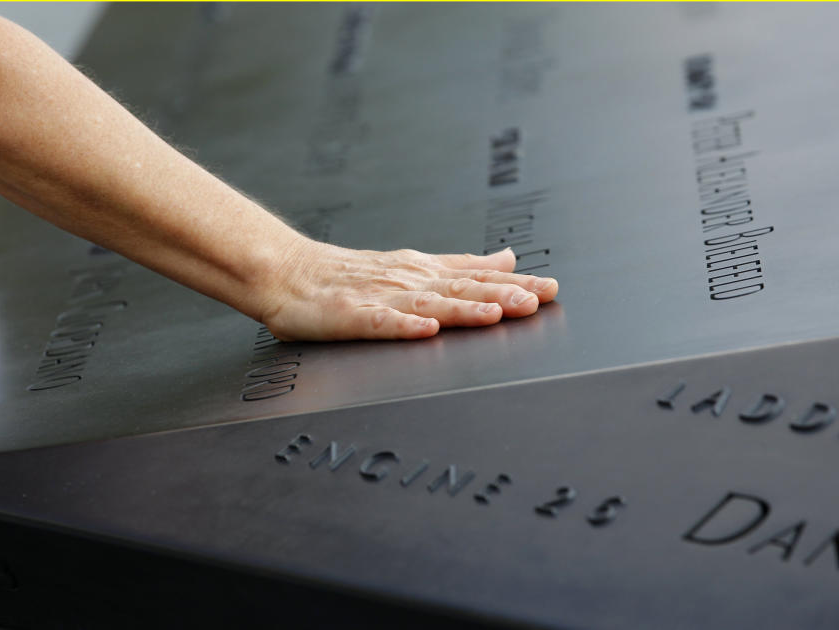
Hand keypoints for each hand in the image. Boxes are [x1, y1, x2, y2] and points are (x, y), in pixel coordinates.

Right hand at [260, 240, 557, 340]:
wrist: (289, 273)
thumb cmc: (350, 274)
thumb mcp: (416, 264)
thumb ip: (464, 265)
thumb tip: (508, 259)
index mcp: (424, 272)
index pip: (476, 276)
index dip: (514, 283)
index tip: (549, 289)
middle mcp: (408, 281)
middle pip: (460, 288)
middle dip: (499, 295)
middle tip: (534, 301)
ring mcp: (379, 298)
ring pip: (427, 304)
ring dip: (462, 309)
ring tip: (493, 314)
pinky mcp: (350, 316)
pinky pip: (379, 323)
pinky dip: (403, 326)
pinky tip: (425, 330)